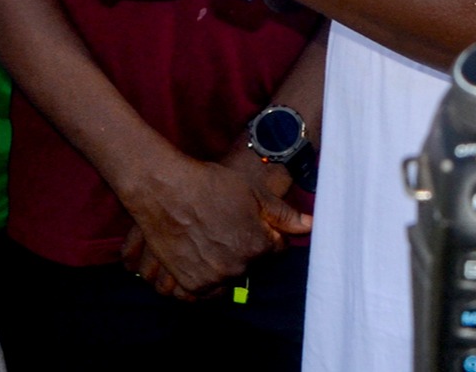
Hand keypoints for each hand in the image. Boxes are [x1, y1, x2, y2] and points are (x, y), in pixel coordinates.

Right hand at [116, 149, 311, 297]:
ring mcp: (212, 279)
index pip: (276, 249)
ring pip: (230, 277)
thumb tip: (311, 227)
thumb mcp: (252, 192)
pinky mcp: (190, 285)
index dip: (266, 231)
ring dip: (227, 263)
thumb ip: (283, 214)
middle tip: (228, 225)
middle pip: (253, 264)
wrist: (165, 189)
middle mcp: (237, 268)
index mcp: (258, 246)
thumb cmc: (209, 185)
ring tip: (213, 237)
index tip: (250, 219)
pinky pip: (206, 290)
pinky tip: (201, 253)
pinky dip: (206, 276)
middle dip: (247, 248)